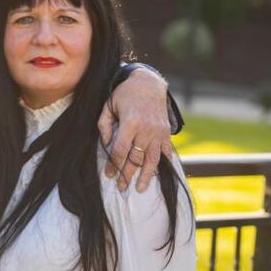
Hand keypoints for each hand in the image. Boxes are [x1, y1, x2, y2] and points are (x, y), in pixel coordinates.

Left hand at [98, 68, 171, 193]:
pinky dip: (163, 164)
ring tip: (140, 188)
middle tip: (121, 187)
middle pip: (136, 158)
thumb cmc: (124, 95)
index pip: (120, 151)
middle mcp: (146, 130)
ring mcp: (158, 132)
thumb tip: (106, 145)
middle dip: (127, 175)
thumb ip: (104, 126)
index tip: (108, 175)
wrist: (148, 82)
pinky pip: (165, 151)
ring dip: (146, 176)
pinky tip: (159, 175)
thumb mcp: (108, 106)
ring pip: (152, 159)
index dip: (113, 165)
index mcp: (130, 123)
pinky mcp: (165, 132)